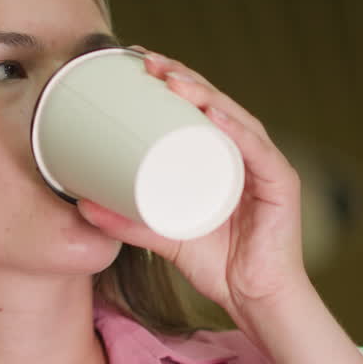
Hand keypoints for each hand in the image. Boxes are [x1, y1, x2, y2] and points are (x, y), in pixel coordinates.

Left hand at [76, 46, 309, 330]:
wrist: (254, 301)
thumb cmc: (218, 264)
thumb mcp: (162, 236)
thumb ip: (127, 223)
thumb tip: (82, 205)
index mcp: (223, 156)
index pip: (198, 106)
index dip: (171, 79)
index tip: (136, 62)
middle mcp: (246, 153)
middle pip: (215, 102)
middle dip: (181, 76)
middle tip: (146, 62)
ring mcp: (265, 166)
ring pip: (236, 118)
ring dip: (204, 95)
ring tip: (172, 82)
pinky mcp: (281, 186)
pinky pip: (259, 153)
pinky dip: (237, 131)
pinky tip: (215, 115)